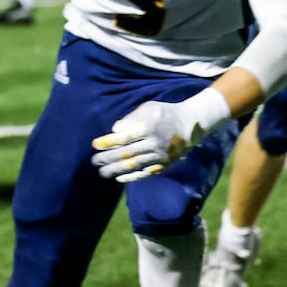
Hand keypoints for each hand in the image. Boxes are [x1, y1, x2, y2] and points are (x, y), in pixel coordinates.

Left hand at [92, 100, 210, 182]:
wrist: (191, 125)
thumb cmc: (166, 113)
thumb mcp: (149, 108)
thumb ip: (132, 118)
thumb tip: (115, 131)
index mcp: (149, 127)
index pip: (124, 137)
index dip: (107, 143)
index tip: (95, 145)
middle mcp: (154, 143)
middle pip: (127, 154)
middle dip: (108, 159)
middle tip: (94, 161)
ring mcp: (160, 156)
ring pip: (135, 165)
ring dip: (116, 170)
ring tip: (102, 173)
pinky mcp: (165, 165)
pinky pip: (146, 173)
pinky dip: (132, 177)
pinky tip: (119, 178)